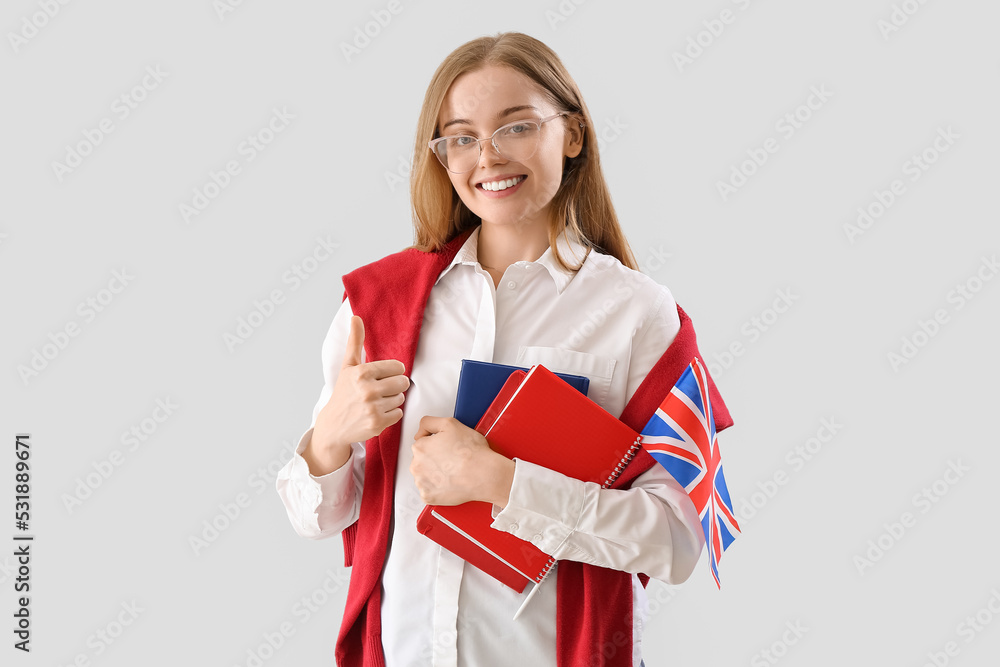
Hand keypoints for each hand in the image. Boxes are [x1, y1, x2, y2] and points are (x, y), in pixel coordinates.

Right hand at [305, 315, 409, 475]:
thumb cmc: (344, 392)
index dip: (391, 373)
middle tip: (379, 391)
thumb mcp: (348, 366)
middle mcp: (367, 389)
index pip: (398, 367)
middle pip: (403, 382)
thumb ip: (355, 341)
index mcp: (362, 372)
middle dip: (394, 386)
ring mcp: (373, 408)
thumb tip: (356, 316)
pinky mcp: (377, 424)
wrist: (334, 424)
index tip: (380, 378)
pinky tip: (376, 414)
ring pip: (401, 398)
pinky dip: (390, 414)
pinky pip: (399, 413)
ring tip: (376, 403)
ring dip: (391, 401)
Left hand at [410, 416, 514, 506]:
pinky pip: (429, 491)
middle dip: (434, 459)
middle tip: (452, 459)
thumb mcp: (450, 424)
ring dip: (435, 474)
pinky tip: (450, 482)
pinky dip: (438, 488)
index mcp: (420, 447)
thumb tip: (421, 431)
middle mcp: (416, 465)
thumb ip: (429, 422)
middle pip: (422, 460)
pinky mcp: (428, 496)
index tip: (447, 448)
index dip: (437, 444)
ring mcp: (422, 483)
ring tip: (453, 471)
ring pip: (425, 476)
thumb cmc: (471, 452)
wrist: (484, 474)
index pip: (422, 443)